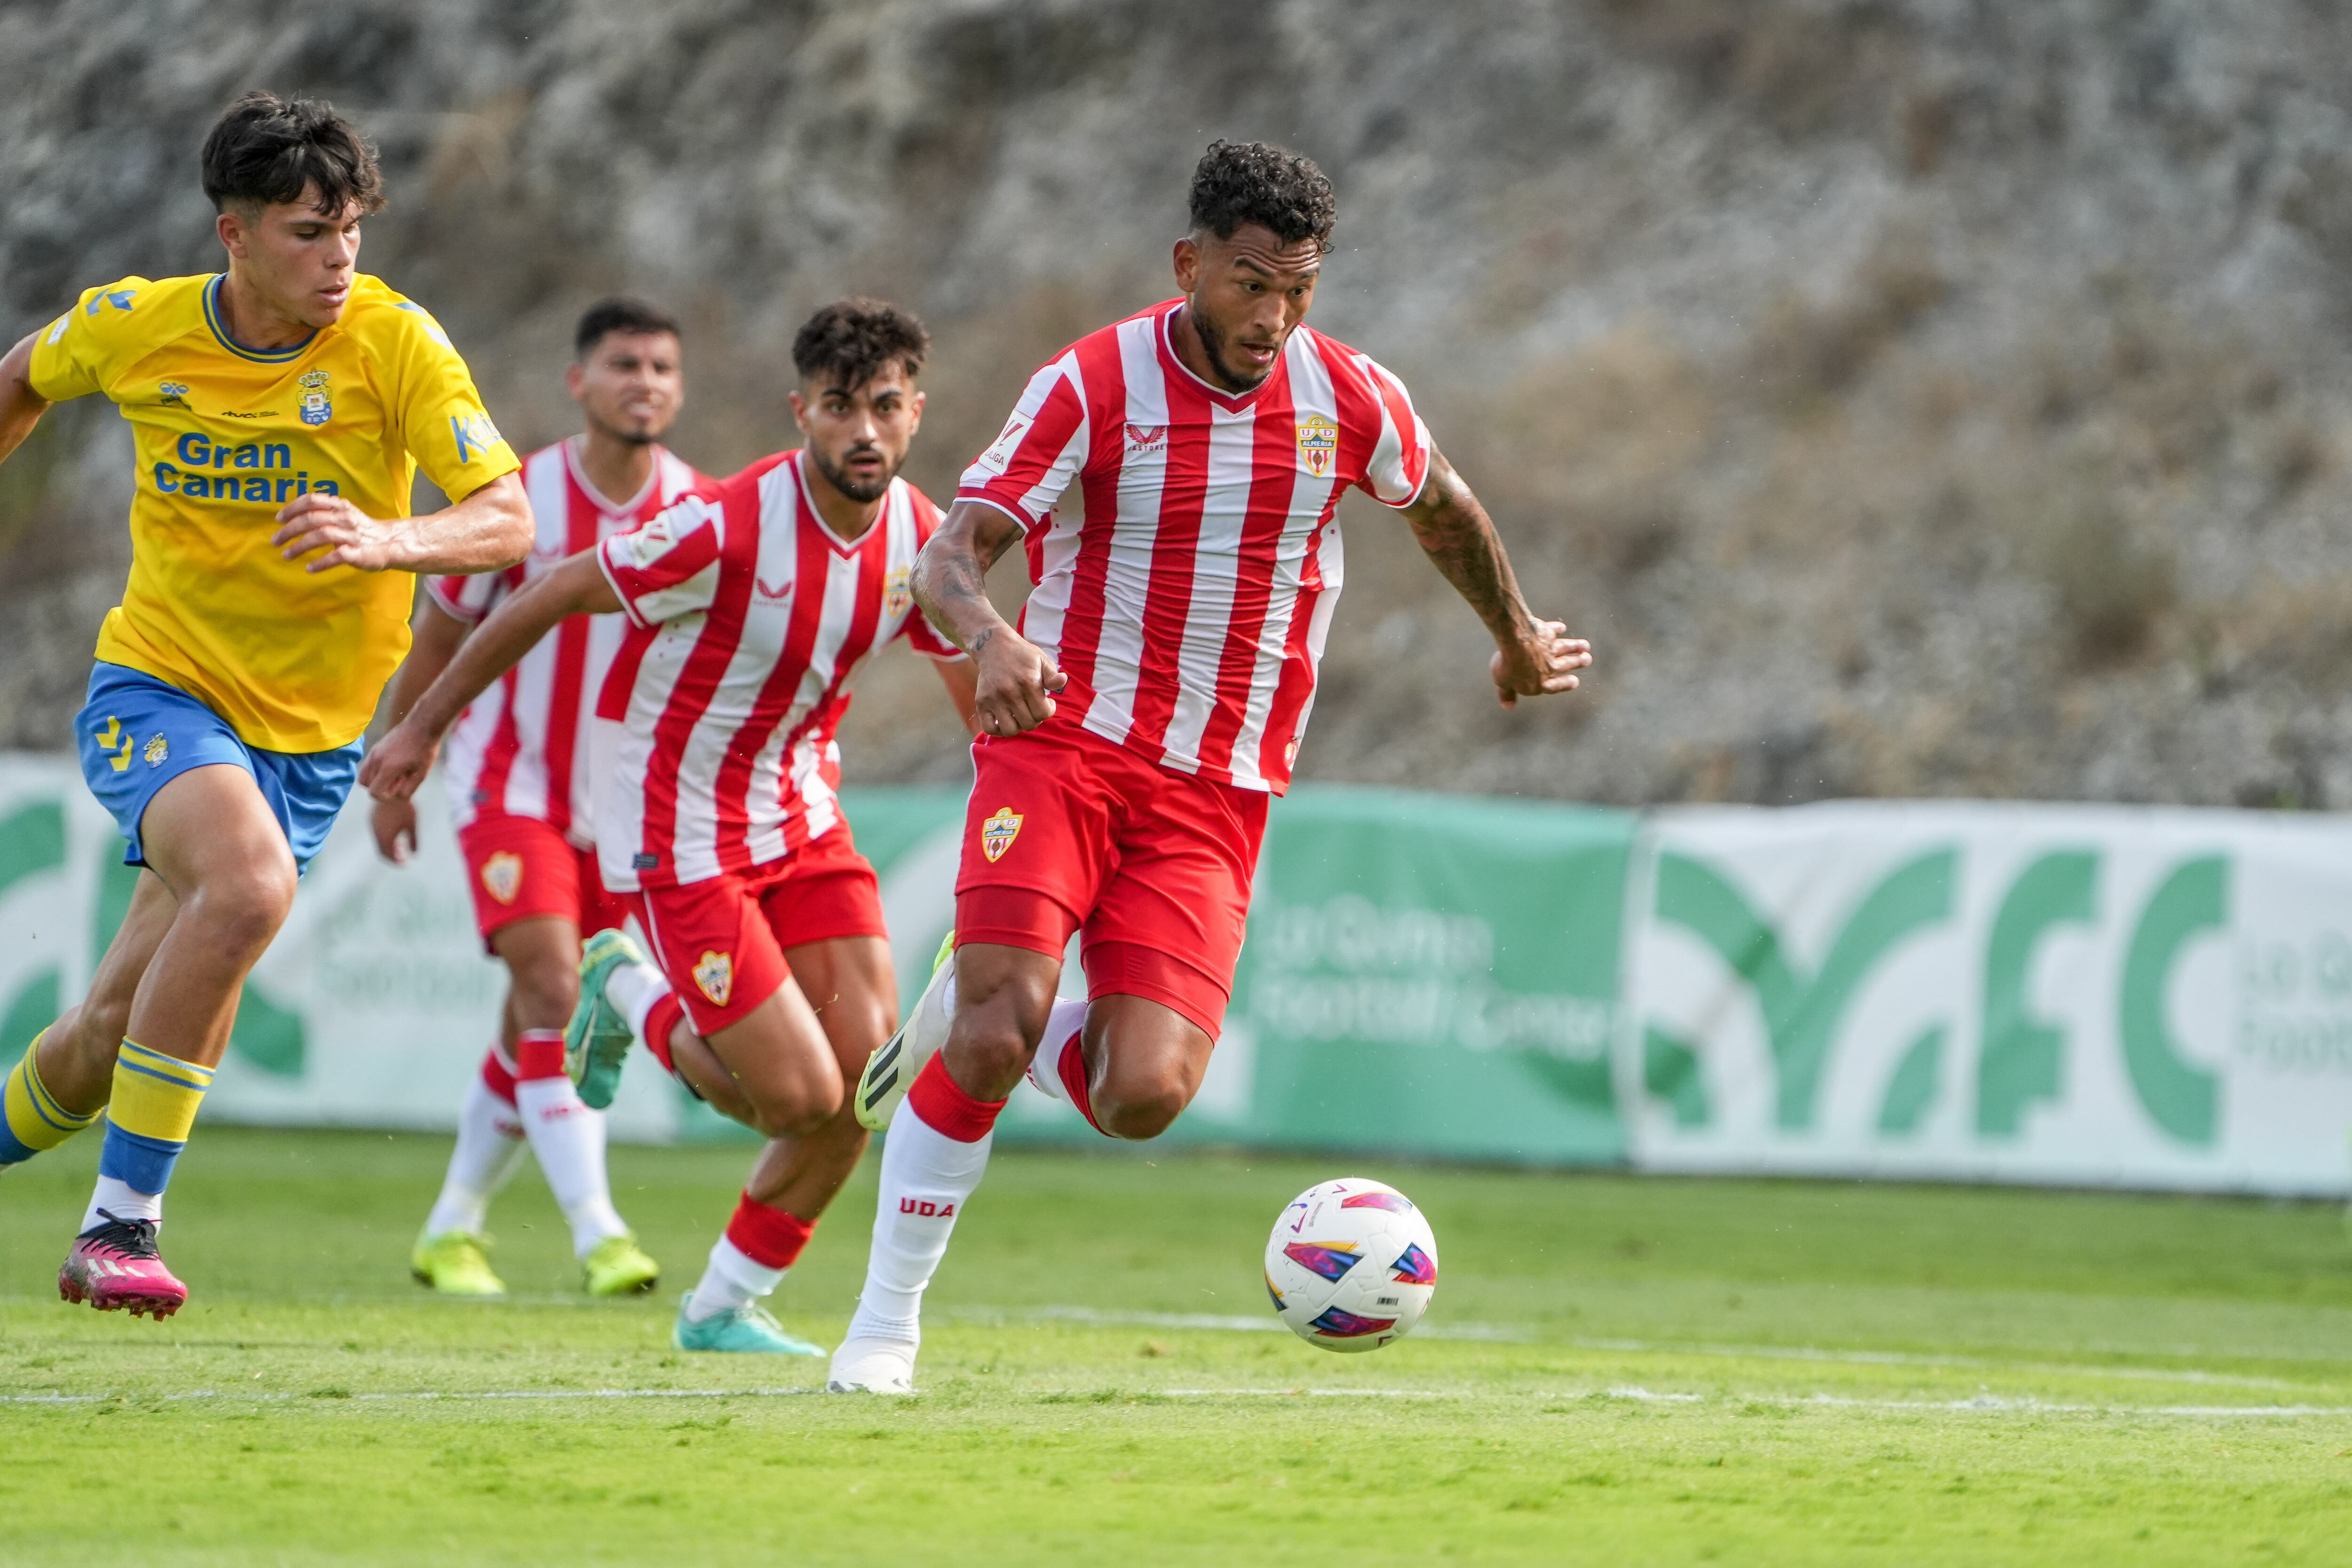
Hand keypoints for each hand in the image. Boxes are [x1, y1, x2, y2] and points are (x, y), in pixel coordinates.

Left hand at [272, 492, 408, 572]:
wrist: (392, 544)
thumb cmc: (363, 530)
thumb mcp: (345, 514)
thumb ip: (324, 511)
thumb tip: (295, 515)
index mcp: (340, 506)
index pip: (312, 500)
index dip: (292, 508)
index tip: (279, 519)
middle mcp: (345, 518)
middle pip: (311, 519)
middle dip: (289, 530)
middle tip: (275, 541)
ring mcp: (352, 536)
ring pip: (320, 535)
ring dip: (299, 546)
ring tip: (286, 555)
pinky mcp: (358, 553)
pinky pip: (336, 556)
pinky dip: (321, 563)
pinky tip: (310, 568)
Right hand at [358, 720, 438, 803]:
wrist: (422, 726)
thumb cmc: (424, 749)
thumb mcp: (421, 774)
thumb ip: (408, 789)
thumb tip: (397, 798)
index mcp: (387, 768)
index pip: (374, 793)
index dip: (385, 797)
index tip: (400, 788)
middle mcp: (376, 760)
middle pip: (367, 786)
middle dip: (381, 788)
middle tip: (399, 779)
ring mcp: (373, 753)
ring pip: (364, 776)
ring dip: (376, 780)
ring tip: (394, 773)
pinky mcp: (374, 748)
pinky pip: (367, 766)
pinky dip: (375, 771)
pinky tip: (392, 766)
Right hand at [370, 796, 417, 864]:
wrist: (390, 789)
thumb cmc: (404, 808)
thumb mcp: (412, 825)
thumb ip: (413, 840)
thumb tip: (415, 854)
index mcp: (385, 837)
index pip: (388, 855)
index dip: (396, 861)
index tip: (405, 863)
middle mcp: (376, 833)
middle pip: (382, 851)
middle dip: (392, 856)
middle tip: (402, 859)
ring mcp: (373, 825)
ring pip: (379, 842)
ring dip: (389, 848)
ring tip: (400, 848)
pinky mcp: (373, 818)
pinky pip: (378, 834)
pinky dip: (385, 839)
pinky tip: (395, 836)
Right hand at [971, 626, 1067, 736]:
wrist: (993, 646)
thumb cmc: (1022, 655)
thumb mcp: (1041, 659)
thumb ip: (1053, 675)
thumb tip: (1062, 681)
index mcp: (1028, 681)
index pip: (1044, 713)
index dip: (1048, 710)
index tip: (1046, 702)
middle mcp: (1010, 692)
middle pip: (1029, 724)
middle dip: (1035, 719)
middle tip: (1033, 707)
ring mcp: (994, 699)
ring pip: (1010, 730)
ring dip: (1018, 726)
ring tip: (1020, 715)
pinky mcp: (981, 702)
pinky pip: (989, 728)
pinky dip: (998, 730)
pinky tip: (1005, 720)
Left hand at [1490, 619, 1591, 707]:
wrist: (1516, 642)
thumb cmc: (1508, 665)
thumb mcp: (1504, 683)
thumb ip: (1507, 694)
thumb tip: (1509, 707)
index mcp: (1540, 682)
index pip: (1555, 685)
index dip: (1566, 684)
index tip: (1576, 681)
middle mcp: (1549, 666)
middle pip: (1566, 664)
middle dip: (1578, 662)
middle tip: (1588, 659)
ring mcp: (1549, 649)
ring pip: (1565, 648)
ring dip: (1575, 646)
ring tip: (1585, 645)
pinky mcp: (1546, 633)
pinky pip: (1553, 630)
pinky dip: (1557, 628)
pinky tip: (1561, 627)